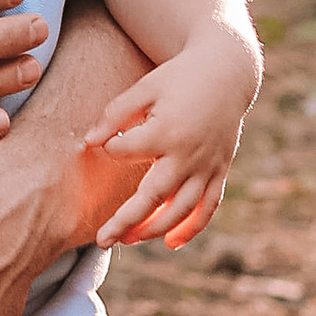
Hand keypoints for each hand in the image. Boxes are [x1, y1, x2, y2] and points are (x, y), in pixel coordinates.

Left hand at [88, 36, 255, 248]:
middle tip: (102, 239)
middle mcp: (188, 155)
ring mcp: (207, 166)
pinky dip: (192, 228)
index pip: (125, 152)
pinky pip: (208, 207)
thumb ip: (115, 114)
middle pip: (153, 197)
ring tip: (128, 240)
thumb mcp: (145, 87)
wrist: (227, 72)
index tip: (103, 144)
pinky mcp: (220, 171)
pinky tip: (171, 243)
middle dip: (126, 221)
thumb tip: (89, 142)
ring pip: (180, 210)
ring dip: (154, 229)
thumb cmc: (179, 78)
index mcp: (166, 131)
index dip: (110, 149)